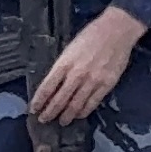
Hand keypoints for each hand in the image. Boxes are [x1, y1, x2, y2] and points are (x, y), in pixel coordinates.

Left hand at [30, 6, 148, 124]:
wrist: (117, 30)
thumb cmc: (91, 35)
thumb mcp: (70, 48)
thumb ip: (63, 66)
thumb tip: (54, 84)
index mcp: (64, 63)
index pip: (47, 87)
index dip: (39, 100)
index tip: (33, 109)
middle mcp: (76, 74)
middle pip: (59, 99)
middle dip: (50, 112)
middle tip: (44, 119)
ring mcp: (92, 81)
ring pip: (75, 104)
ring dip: (66, 115)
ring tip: (61, 121)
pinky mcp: (106, 84)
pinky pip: (93, 102)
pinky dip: (84, 111)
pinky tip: (79, 115)